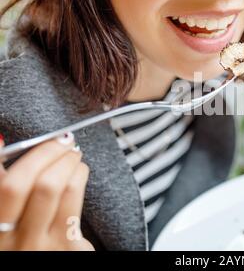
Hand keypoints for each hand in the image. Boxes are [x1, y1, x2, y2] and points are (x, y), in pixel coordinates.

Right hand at [0, 133, 93, 250]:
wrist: (44, 267)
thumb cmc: (24, 240)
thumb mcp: (8, 218)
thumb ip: (4, 184)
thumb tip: (1, 142)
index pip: (2, 186)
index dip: (7, 157)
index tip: (15, 142)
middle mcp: (8, 240)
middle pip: (26, 185)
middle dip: (47, 153)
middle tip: (61, 141)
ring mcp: (39, 245)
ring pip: (58, 189)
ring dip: (69, 162)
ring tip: (73, 155)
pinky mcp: (67, 247)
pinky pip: (75, 201)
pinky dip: (79, 177)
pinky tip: (79, 173)